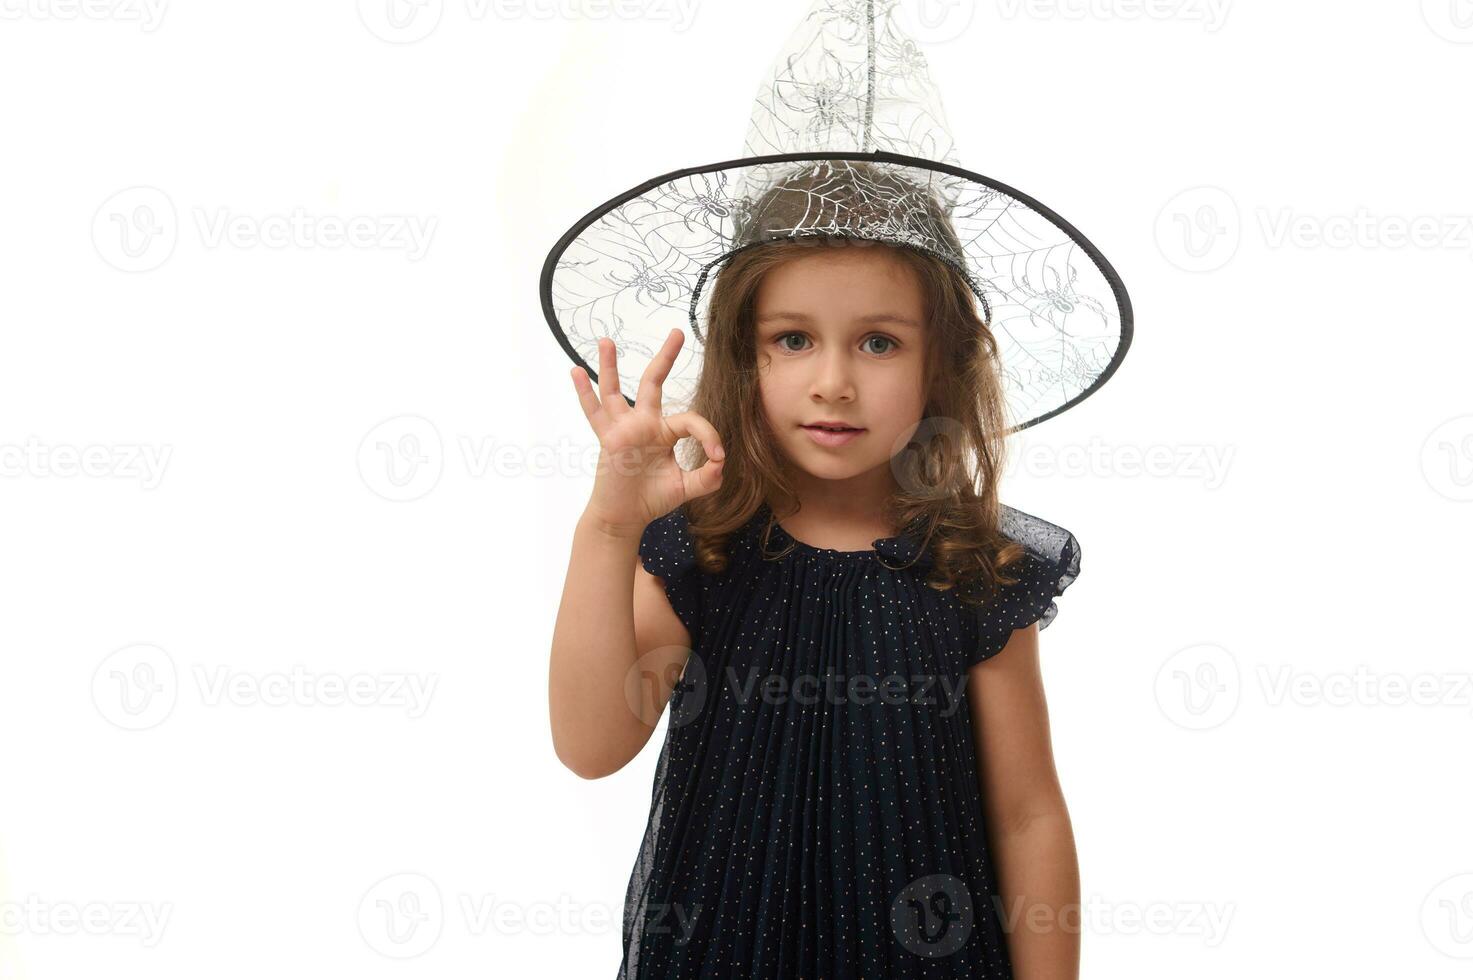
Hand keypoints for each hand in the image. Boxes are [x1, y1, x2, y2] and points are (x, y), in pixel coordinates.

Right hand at [571, 329, 724, 535]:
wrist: (625, 518)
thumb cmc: (651, 499)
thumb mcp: (685, 488)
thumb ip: (706, 477)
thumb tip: (722, 463)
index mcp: (665, 432)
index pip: (691, 420)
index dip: (709, 436)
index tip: (718, 457)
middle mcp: (644, 424)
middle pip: (654, 383)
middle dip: (665, 357)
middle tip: (677, 332)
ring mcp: (624, 429)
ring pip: (615, 391)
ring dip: (610, 366)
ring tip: (607, 341)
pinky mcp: (608, 439)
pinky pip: (594, 413)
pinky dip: (584, 393)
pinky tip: (575, 372)